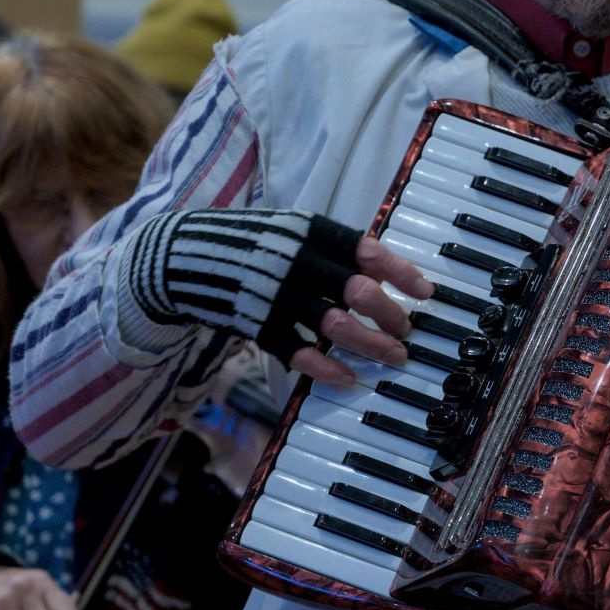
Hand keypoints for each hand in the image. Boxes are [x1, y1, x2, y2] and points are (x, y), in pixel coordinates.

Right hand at [127, 209, 432, 384]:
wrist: (183, 258)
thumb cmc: (255, 244)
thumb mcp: (294, 231)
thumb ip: (333, 248)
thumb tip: (384, 271)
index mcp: (312, 232)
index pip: (368, 251)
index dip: (402, 273)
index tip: (426, 292)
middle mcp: (299, 263)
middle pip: (360, 292)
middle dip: (392, 316)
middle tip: (408, 331)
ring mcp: (278, 297)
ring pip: (337, 326)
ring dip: (372, 345)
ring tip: (395, 356)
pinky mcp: (259, 325)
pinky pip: (300, 352)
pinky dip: (327, 368)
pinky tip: (350, 378)